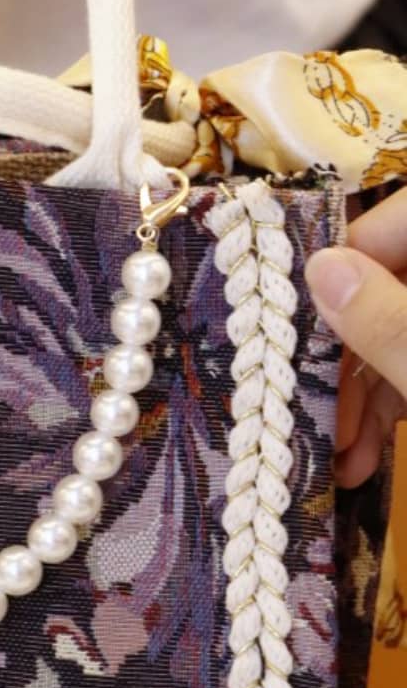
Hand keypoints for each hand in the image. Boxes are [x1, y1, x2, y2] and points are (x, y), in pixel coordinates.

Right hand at [306, 187, 406, 487]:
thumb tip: (319, 267)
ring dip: (363, 399)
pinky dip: (395, 407)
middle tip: (308, 416)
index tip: (291, 332)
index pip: (389, 223)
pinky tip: (363, 464)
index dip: (334, 274)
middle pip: (389, 286)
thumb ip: (389, 320)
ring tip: (333, 461)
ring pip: (403, 335)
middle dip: (345, 357)